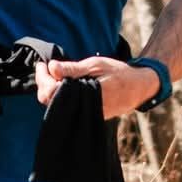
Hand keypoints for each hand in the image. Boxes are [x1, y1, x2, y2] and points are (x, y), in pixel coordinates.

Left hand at [34, 56, 159, 120]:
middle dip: (44, 83)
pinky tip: (62, 83)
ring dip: (51, 89)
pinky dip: (61, 95)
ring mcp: (84, 114)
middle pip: (49, 101)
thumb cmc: (118, 73)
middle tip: (44, 68)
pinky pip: (68, 107)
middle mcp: (82, 109)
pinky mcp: (88, 116)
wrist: (140, 87)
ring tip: (52, 74)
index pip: (50, 92)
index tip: (42, 65)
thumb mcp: (96, 65)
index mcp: (83, 95)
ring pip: (57, 105)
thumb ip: (73, 68)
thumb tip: (52, 67)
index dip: (42, 78)